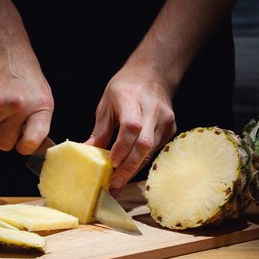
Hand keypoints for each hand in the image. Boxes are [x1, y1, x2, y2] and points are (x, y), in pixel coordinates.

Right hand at [0, 46, 53, 154]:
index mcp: (40, 106)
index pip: (31, 142)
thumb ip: (38, 123)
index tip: (22, 143)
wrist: (3, 50)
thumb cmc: (24, 76)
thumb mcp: (42, 97)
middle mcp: (19, 105)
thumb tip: (27, 147)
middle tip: (7, 119)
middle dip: (4, 136)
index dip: (24, 147)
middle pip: (4, 144)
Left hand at [86, 63, 176, 191]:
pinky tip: (130, 170)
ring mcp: (165, 120)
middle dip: (128, 167)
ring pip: (151, 151)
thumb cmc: (125, 87)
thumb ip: (100, 130)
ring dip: (134, 169)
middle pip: (144, 144)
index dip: (122, 147)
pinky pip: (156, 150)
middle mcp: (152, 109)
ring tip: (119, 182)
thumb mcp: (107, 103)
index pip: (131, 126)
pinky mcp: (171, 129)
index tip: (111, 162)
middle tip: (114, 183)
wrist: (153, 74)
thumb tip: (87, 153)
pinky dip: (142, 161)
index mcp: (131, 98)